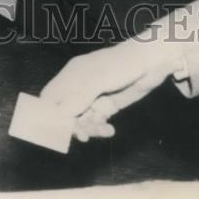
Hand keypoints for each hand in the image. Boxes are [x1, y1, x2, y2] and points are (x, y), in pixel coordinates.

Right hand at [40, 34, 185, 142]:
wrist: (151, 63)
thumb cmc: (121, 64)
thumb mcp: (98, 79)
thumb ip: (78, 96)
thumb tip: (60, 115)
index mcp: (71, 75)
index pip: (50, 96)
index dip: (48, 113)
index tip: (54, 130)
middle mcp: (79, 86)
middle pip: (65, 112)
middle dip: (71, 125)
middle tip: (82, 135)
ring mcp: (93, 97)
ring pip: (81, 119)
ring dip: (89, 128)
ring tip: (102, 130)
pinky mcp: (107, 105)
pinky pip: (96, 121)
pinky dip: (100, 128)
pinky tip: (109, 130)